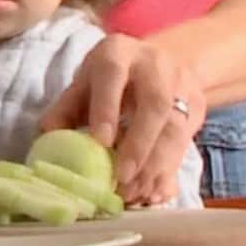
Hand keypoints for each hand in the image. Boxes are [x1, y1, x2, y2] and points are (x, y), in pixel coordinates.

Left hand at [38, 33, 205, 205]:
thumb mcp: (85, 83)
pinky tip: (154, 192)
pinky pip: (188, 142)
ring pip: (176, 128)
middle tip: (122, 178)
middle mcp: (155, 65)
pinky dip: (170, 171)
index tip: (100, 142)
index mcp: (118, 52)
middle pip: (155, 104)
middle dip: (139, 145)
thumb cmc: (111, 77)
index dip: (107, 109)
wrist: (156, 61)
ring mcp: (182, 85)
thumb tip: (47, 138)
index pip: (113, 76)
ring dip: (156, 166)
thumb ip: (66, 108)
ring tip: (135, 193)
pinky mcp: (198, 106)